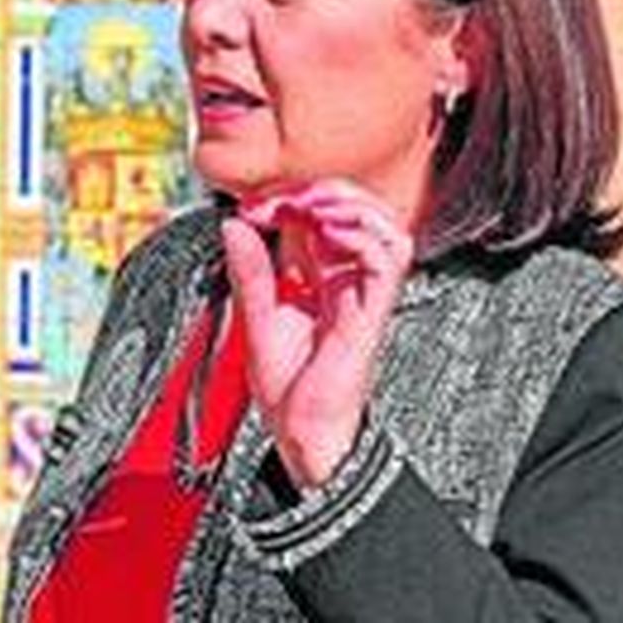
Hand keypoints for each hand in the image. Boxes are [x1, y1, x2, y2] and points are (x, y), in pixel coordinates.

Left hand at [223, 179, 413, 488]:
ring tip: (309, 207)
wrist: (300, 432)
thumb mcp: (254, 315)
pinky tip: (326, 232)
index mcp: (323, 278)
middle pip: (360, 210)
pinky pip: (388, 260)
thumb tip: (233, 224)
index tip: (252, 208)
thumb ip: (249, 270)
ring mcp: (365, 295)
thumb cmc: (287, 385)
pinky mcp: (372, 313)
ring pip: (387, 226)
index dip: (290, 198)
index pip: (323, 215)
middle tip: (279, 201)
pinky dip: (360, 235)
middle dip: (320, 190)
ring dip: (348, 205)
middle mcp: (349, 281)